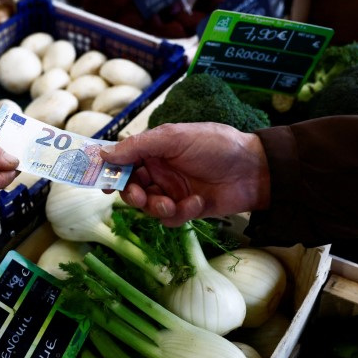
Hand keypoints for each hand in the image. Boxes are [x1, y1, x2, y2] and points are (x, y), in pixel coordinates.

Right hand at [100, 122, 270, 225]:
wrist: (255, 170)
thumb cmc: (216, 145)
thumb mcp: (175, 138)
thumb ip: (138, 146)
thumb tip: (105, 154)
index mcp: (155, 150)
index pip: (124, 162)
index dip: (111, 173)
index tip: (102, 183)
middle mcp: (160, 171)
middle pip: (131, 188)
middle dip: (132, 195)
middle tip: (139, 197)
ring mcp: (173, 191)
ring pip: (148, 207)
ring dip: (156, 207)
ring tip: (170, 204)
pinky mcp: (187, 210)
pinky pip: (170, 219)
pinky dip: (180, 213)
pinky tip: (197, 202)